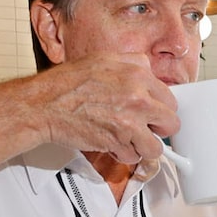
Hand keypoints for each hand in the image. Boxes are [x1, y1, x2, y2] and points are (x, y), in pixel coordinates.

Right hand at [10, 54, 179, 170]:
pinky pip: (133, 157)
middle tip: (145, 129)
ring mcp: (129, 122)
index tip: (154, 114)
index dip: (160, 109)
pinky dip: (123, 154)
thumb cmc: (67, 83)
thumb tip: (148, 71)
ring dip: (143, 146)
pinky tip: (112, 144)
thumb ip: (131, 64)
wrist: (45, 104)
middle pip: (171, 123)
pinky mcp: (117, 143)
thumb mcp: (103, 59)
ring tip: (129, 140)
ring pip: (155, 147)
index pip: (170, 99)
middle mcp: (138, 98)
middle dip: (158, 128)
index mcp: (138, 74)